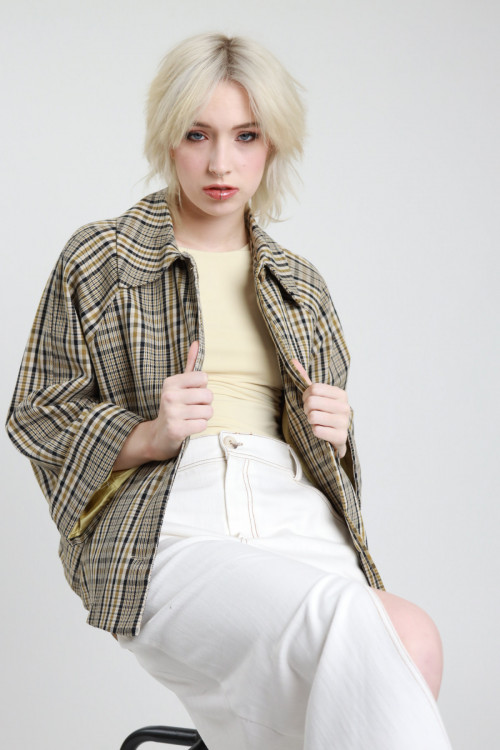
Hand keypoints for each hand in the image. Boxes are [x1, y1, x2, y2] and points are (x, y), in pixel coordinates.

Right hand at [149, 340, 212, 460]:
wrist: (159, 435)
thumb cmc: (174, 407)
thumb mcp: (179, 385)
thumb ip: (190, 365)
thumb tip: (197, 342)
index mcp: (171, 382)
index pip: (204, 378)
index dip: (202, 388)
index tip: (191, 395)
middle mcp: (169, 396)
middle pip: (208, 395)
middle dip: (205, 404)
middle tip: (192, 409)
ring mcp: (172, 413)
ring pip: (208, 411)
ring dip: (203, 417)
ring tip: (190, 418)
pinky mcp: (176, 429)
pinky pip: (202, 425)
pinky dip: (199, 427)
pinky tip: (188, 427)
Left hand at [291, 358, 349, 458]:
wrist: (336, 436)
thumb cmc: (325, 413)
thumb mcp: (317, 395)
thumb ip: (305, 378)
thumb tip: (292, 360)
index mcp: (340, 394)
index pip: (313, 388)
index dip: (305, 396)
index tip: (308, 401)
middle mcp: (345, 407)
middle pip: (311, 401)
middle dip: (306, 409)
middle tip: (311, 413)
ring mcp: (344, 422)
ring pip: (313, 416)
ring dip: (310, 421)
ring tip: (317, 422)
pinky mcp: (341, 436)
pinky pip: (317, 430)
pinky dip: (315, 431)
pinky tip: (322, 431)